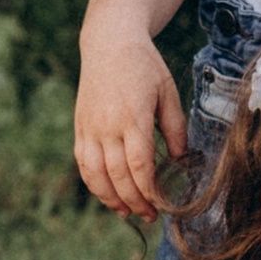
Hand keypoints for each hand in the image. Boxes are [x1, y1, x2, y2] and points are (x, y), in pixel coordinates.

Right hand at [75, 30, 186, 220]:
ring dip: (111, 198)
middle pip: (118, 175)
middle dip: (134, 201)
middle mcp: (107, 125)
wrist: (108, 43)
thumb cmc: (144, 66)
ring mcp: (90, 128)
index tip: (162, 205)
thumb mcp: (168, 91)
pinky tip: (107, 195)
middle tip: (150, 216)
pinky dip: (93, 184)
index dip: (149, 191)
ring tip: (127, 213)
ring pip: (95, 174)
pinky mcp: (80, 127)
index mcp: (133, 117)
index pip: (139, 165)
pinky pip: (83, 163)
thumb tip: (180, 160)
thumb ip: (175, 127)